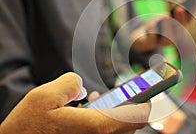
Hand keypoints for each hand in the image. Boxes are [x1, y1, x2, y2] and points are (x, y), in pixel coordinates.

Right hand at [0, 72, 150, 133]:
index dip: (148, 101)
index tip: (151, 90)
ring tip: (100, 99)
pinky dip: (105, 121)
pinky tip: (88, 109)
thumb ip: (70, 83)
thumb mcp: (45, 96)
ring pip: (119, 130)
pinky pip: (106, 133)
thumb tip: (81, 86)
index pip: (138, 115)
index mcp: (96, 127)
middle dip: (132, 106)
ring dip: (117, 113)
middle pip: (132, 124)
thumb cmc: (28, 128)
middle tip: (128, 92)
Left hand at [130, 7, 190, 52]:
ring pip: (167, 38)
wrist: (141, 38)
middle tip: (180, 9)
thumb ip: (172, 12)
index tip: (195, 2)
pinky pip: (152, 40)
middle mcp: (173, 39)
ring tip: (166, 16)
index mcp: (178, 30)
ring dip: (167, 26)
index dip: (192, 13)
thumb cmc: (156, 24)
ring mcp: (161, 43)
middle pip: (179, 31)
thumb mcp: (164, 16)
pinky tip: (152, 24)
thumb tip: (178, 5)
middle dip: (180, 20)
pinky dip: (152, 31)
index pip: (188, 21)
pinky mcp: (149, 44)